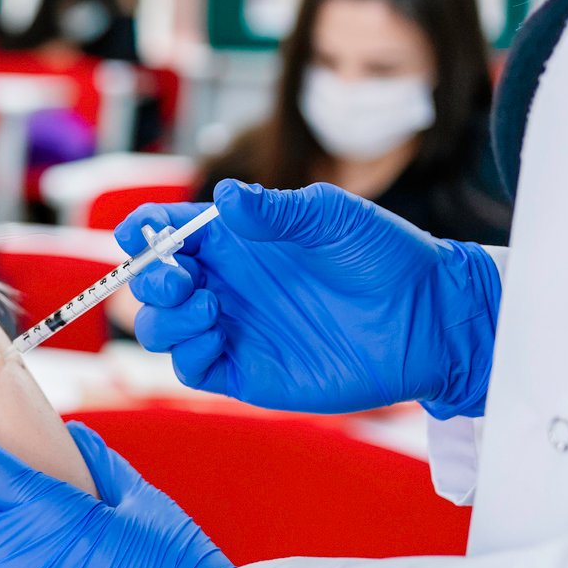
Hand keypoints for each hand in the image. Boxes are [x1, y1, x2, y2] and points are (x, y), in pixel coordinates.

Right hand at [119, 180, 499, 417]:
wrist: (429, 317)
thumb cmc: (386, 256)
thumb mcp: (332, 217)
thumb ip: (275, 211)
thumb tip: (223, 196)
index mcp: (235, 240)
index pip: (166, 233)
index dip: (141, 231)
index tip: (138, 233)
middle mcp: (225, 284)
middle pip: (151, 285)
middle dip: (149, 279)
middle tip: (180, 277)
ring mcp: (233, 330)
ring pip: (160, 329)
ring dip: (165, 318)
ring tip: (209, 305)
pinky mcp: (247, 372)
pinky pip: (191, 369)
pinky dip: (187, 353)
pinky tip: (217, 335)